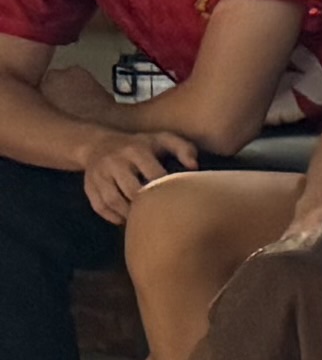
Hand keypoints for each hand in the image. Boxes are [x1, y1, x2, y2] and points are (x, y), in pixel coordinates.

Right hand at [80, 132, 198, 219]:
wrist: (98, 144)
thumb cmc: (139, 146)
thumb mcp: (162, 139)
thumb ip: (183, 148)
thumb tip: (194, 167)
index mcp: (136, 150)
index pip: (154, 175)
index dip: (166, 190)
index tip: (176, 200)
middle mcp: (114, 162)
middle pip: (132, 191)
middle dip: (147, 205)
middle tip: (162, 215)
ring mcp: (99, 175)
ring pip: (113, 201)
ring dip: (130, 214)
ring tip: (144, 220)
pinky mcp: (88, 186)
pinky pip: (100, 206)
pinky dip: (114, 217)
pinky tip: (126, 220)